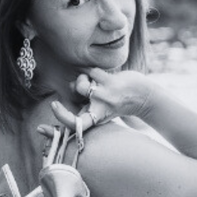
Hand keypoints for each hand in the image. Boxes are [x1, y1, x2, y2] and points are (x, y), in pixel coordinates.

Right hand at [37, 68, 153, 135]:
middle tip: (83, 86)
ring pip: (82, 83)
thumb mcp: (100, 108)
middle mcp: (99, 109)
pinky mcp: (111, 83)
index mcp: (95, 118)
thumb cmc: (117, 102)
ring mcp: (104, 96)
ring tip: (93, 80)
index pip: (76, 125)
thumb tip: (71, 85)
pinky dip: (95, 72)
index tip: (53, 105)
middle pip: (76, 95)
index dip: (62, 117)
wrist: (143, 97)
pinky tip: (105, 77)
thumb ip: (83, 100)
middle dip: (73, 87)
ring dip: (84, 77)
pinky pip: (93, 71)